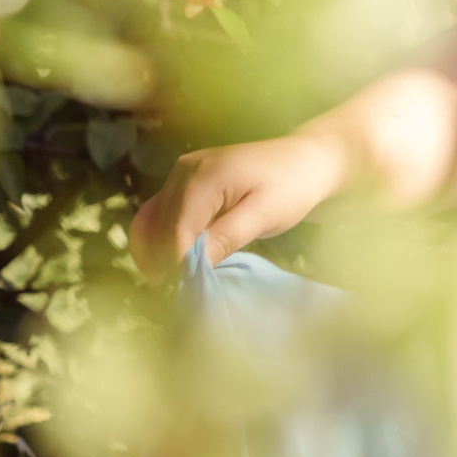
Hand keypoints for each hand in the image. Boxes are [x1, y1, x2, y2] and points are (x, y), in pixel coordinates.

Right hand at [129, 133, 348, 278]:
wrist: (305, 160)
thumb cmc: (292, 186)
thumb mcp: (264, 216)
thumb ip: (226, 238)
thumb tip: (190, 267)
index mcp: (204, 176)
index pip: (175, 230)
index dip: (175, 265)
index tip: (183, 293)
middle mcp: (184, 170)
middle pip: (156, 227)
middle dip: (161, 262)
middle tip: (174, 296)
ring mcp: (181, 174)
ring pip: (151, 222)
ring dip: (155, 253)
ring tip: (170, 284)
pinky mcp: (184, 183)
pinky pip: (161, 215)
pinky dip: (161, 240)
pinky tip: (173, 263)